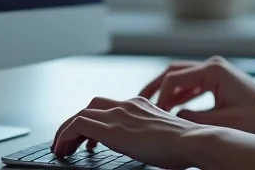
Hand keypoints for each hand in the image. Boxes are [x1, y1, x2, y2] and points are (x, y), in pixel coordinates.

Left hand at [52, 96, 206, 168]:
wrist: (193, 140)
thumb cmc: (187, 144)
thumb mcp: (166, 136)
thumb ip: (153, 136)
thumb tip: (151, 147)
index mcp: (141, 106)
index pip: (110, 106)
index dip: (96, 121)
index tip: (90, 139)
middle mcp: (128, 105)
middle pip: (92, 105)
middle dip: (77, 122)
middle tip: (70, 142)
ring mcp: (119, 114)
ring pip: (81, 113)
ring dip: (67, 130)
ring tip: (62, 148)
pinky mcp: (111, 128)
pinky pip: (77, 125)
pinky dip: (65, 135)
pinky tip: (62, 149)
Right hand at [138, 56, 254, 134]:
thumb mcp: (223, 122)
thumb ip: (194, 119)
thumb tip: (172, 118)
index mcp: (213, 70)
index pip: (175, 78)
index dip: (161, 95)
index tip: (154, 112)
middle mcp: (212, 65)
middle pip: (174, 71)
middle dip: (155, 86)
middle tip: (138, 100)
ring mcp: (215, 70)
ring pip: (181, 76)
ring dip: (166, 90)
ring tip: (149, 105)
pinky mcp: (218, 78)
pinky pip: (192, 83)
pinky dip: (180, 94)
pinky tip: (170, 107)